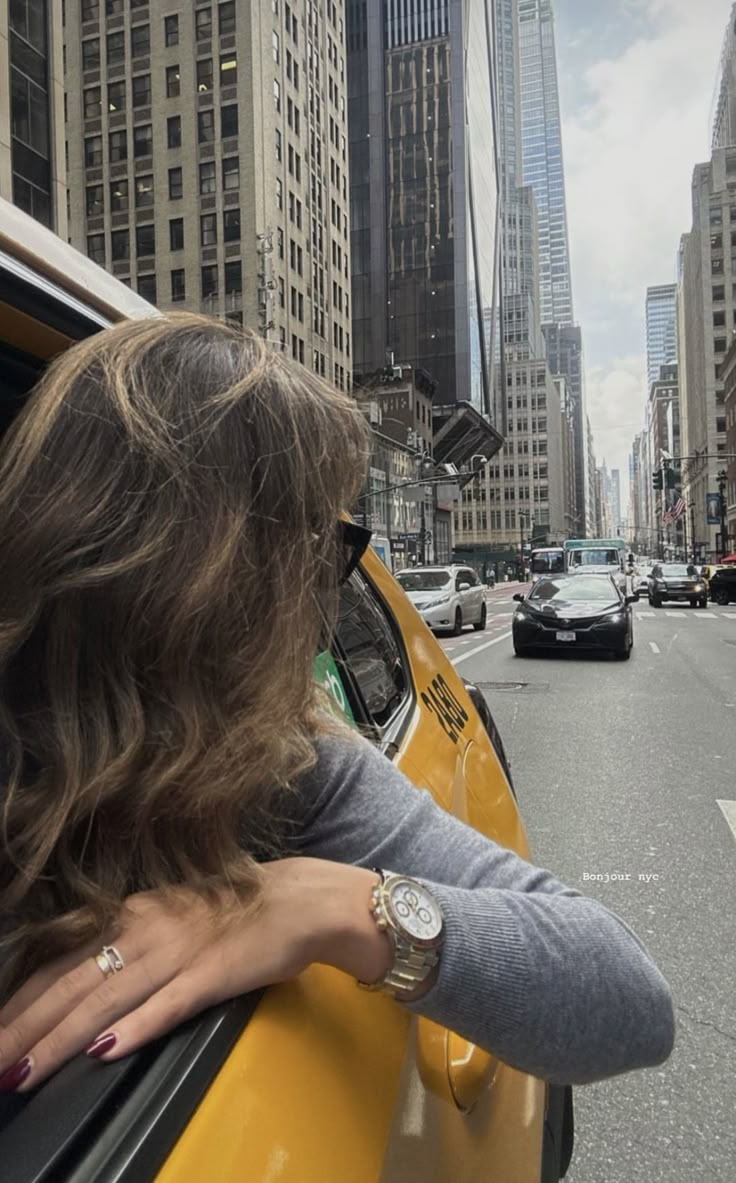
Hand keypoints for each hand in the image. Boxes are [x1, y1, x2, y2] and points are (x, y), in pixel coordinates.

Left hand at [0, 858, 389, 1091]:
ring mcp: (178, 951)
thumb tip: (81, 978)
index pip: (62, 959)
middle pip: (72, 983)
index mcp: (133, 913)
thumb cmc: (234, 908)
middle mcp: (147, 929)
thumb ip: (127, 940)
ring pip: (106, 999)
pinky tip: (105, 1051)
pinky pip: (167, 1005)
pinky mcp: (212, 974)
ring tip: (25, 1069)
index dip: (23, 998)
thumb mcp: (169, 912)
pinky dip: (134, 1028)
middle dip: (25, 1026)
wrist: (298, 899)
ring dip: (60, 1038)